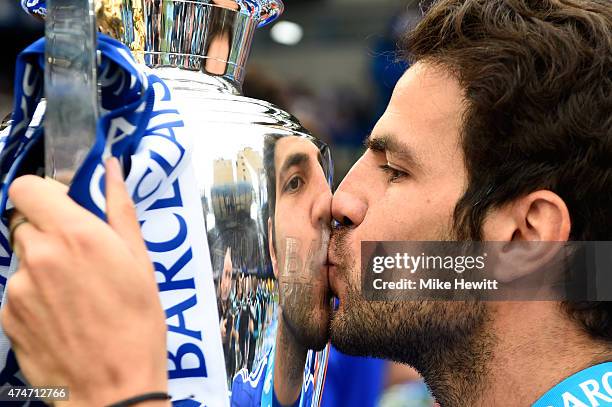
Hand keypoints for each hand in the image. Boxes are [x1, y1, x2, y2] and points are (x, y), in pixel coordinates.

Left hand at [1, 158, 168, 405]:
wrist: (114, 386)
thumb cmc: (138, 322)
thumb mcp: (140, 261)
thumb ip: (119, 209)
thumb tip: (111, 169)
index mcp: (75, 234)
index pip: (27, 187)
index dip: (44, 193)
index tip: (64, 208)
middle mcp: (39, 255)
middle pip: (25, 222)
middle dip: (48, 230)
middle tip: (80, 257)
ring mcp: (17, 288)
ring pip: (23, 258)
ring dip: (43, 265)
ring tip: (75, 294)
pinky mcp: (7, 316)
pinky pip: (17, 291)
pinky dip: (35, 295)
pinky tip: (63, 316)